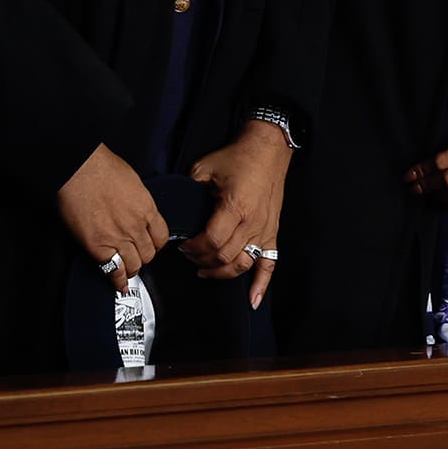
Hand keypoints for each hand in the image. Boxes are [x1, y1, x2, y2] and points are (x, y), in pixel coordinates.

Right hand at [57, 144, 169, 294]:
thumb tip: (133, 209)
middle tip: (137, 257)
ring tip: (127, 271)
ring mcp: (118, 238)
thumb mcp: (132, 181)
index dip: (156, 244)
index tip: (151, 245)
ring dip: (131, 269)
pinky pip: (113, 270)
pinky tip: (118, 285)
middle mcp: (136, 226)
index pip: (161, 236)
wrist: (80, 168)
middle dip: (143, 257)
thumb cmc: (101, 167)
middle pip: (149, 254)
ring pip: (134, 265)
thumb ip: (136, 201)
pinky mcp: (99, 247)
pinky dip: (117, 280)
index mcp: (146, 208)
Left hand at [184, 121, 291, 307]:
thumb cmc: (239, 156)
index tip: (183, 245)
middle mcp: (251, 222)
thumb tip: (175, 207)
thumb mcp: (204, 167)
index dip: (193, 248)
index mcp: (235, 207)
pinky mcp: (272, 232)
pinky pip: (269, 264)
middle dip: (202, 260)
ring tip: (206, 270)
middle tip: (190, 254)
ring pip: (242, 265)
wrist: (267, 149)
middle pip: (224, 257)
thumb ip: (189, 189)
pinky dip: (261, 284)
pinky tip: (253, 299)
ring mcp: (264, 230)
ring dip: (222, 273)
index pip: (211, 242)